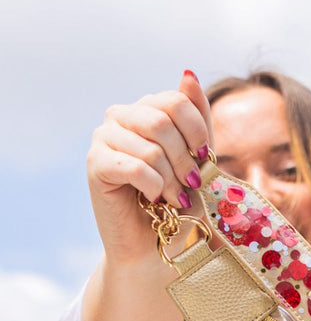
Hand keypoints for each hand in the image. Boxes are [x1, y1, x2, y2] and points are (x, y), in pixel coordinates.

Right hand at [86, 69, 212, 270]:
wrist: (156, 248)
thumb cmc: (180, 205)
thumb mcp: (198, 160)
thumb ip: (197, 120)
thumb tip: (188, 73)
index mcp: (147, 110)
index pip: (176, 100)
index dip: (197, 132)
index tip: (205, 160)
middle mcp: (121, 117)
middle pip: (162, 120)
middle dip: (184, 160)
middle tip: (189, 185)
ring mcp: (104, 138)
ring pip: (150, 146)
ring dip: (171, 180)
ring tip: (173, 199)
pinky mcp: (96, 165)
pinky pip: (135, 167)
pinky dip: (153, 187)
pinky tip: (154, 200)